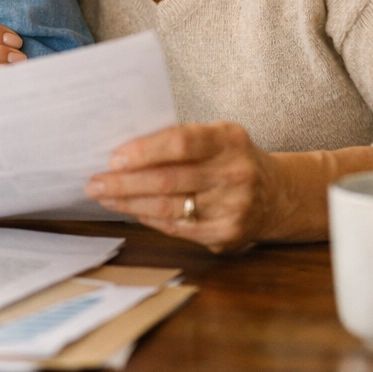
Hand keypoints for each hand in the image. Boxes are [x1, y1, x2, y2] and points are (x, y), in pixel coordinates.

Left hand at [85, 121, 286, 252]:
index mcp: (230, 140)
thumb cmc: (232, 160)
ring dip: (129, 203)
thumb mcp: (217, 137)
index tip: (114, 157)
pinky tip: (131, 210)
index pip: (181, 142)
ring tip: (104, 196)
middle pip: (168, 179)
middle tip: (95, 182)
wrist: (277, 195)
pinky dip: (148, 218)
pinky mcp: (226, 234)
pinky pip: (177, 227)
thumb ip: (180, 139)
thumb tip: (124, 149)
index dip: (144, 150)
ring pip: (167, 207)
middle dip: (124, 182)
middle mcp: (235, 174)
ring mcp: (233, 208)